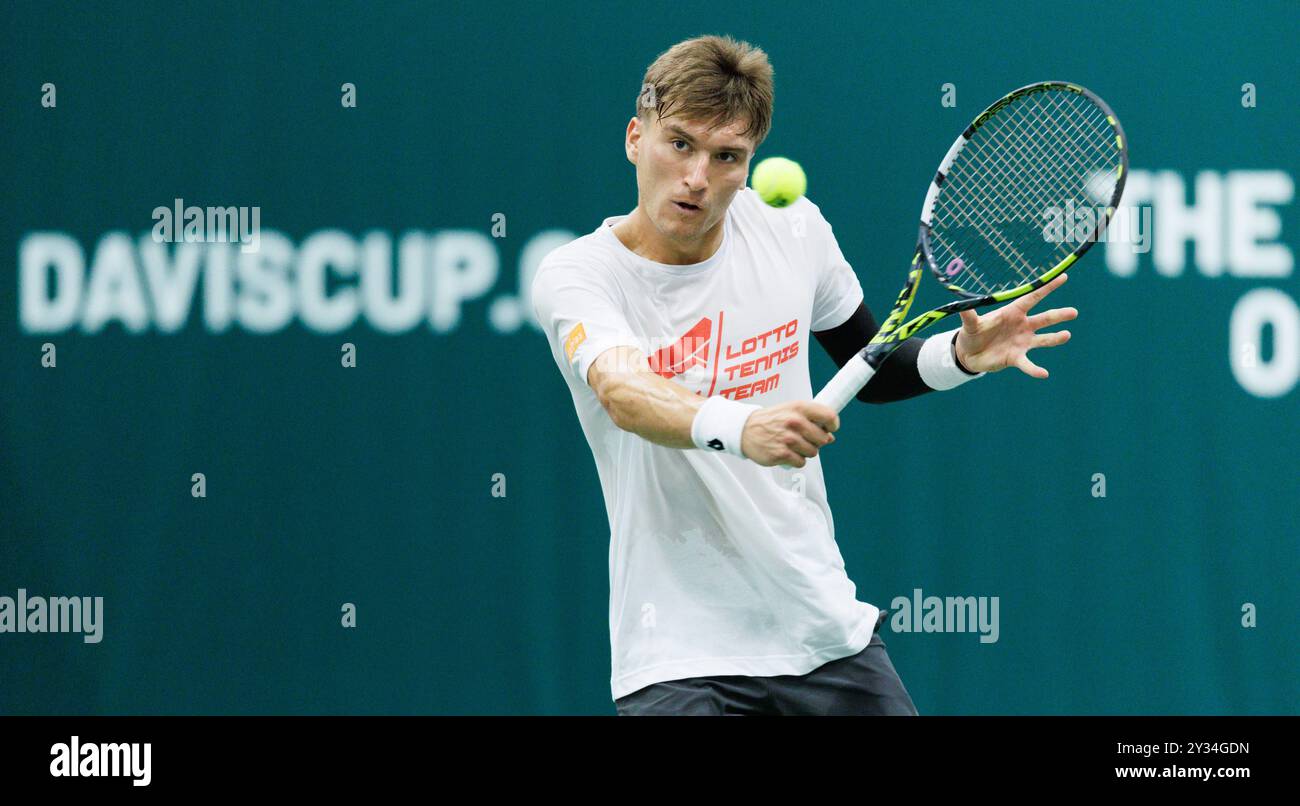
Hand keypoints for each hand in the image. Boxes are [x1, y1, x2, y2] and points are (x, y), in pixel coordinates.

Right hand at [741, 401, 838, 467]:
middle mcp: (795, 422)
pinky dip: (795, 460)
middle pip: (823, 439)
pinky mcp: (781, 454)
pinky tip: (786, 452)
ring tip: (792, 445)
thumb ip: (811, 420)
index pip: (829, 416)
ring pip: (813, 452)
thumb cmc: (770, 420)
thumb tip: (830, 437)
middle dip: (816, 441)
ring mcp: (788, 439)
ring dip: (805, 451)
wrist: (744, 430)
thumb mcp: (790, 410)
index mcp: (799, 408)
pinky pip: (801, 462)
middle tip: (803, 438)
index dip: (833, 424)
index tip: (830, 428)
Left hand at [954, 273, 1076, 378]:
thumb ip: (968, 315)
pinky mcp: (1016, 358)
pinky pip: (1028, 364)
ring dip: (1055, 338)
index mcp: (1012, 313)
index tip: (1062, 277)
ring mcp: (1022, 342)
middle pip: (1044, 318)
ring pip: (1043, 339)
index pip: (1032, 297)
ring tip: (1066, 335)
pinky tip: (1043, 373)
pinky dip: (1035, 369)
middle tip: (1074, 312)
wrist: (969, 354)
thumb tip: (961, 305)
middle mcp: (1022, 326)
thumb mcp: (970, 324)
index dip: (1047, 288)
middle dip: (1058, 315)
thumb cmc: (972, 334)